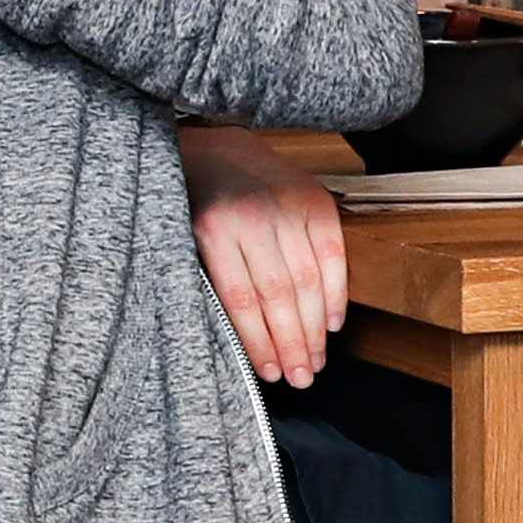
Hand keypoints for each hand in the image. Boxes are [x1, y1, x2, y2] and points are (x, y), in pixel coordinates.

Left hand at [177, 128, 350, 389]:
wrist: (217, 142)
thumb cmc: (198, 199)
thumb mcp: (187, 237)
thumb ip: (213, 281)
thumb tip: (246, 343)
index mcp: (214, 229)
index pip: (241, 299)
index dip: (258, 341)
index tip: (270, 373)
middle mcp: (254, 217)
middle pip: (279, 295)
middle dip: (293, 344)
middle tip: (302, 379)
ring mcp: (289, 207)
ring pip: (308, 281)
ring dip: (316, 329)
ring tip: (316, 362)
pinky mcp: (317, 200)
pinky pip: (332, 255)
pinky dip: (336, 293)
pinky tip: (333, 324)